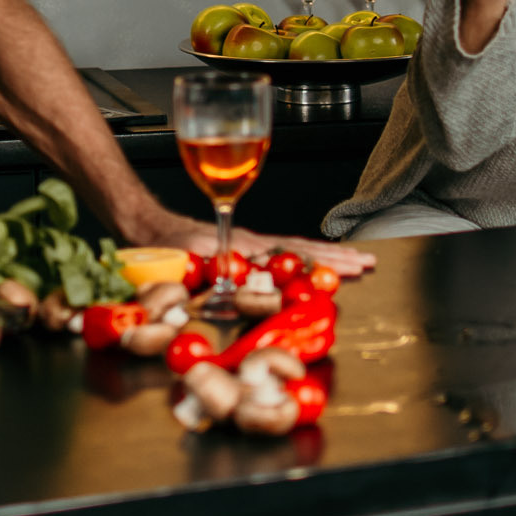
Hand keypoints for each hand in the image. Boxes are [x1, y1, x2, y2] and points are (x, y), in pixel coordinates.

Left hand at [130, 209, 374, 275]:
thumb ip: (213, 275)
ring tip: (357, 259)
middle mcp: (250, 243)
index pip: (292, 254)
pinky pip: (282, 251)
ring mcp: (248, 244)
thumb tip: (239, 287)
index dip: (323, 261)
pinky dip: (305, 255)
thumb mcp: (186, 263)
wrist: (148, 228)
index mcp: (242, 246)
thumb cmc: (163, 248)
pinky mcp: (243, 248)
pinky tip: (318, 261)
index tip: (350, 265)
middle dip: (337, 256)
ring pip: (296, 248)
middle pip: (302, 249)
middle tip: (367, 263)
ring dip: (327, 254)